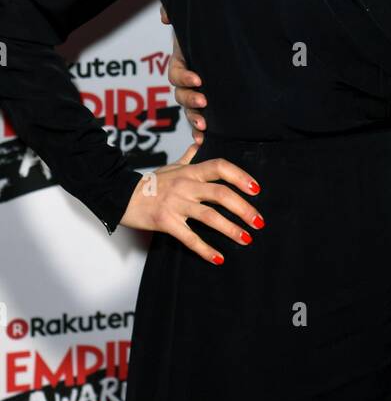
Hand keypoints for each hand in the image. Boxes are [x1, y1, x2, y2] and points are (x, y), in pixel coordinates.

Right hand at [119, 142, 263, 263]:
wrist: (120, 195)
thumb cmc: (150, 182)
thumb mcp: (171, 166)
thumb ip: (188, 157)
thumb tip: (199, 142)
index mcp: (190, 172)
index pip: (220, 168)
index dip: (240, 176)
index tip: (256, 189)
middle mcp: (186, 186)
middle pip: (221, 194)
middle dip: (244, 209)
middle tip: (259, 222)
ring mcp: (176, 204)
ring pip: (210, 216)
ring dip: (231, 229)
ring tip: (247, 239)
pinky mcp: (166, 222)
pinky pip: (189, 237)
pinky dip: (205, 249)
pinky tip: (219, 258)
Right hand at [163, 14, 206, 143]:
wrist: (230, 37)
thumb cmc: (210, 29)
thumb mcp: (195, 20)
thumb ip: (176, 13)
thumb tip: (165, 17)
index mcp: (182, 62)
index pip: (176, 73)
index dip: (185, 77)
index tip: (198, 79)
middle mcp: (187, 80)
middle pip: (181, 95)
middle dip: (190, 101)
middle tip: (204, 102)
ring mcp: (196, 93)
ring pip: (188, 110)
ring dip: (194, 119)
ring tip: (204, 126)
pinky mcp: (208, 104)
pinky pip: (199, 119)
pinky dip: (199, 130)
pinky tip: (203, 140)